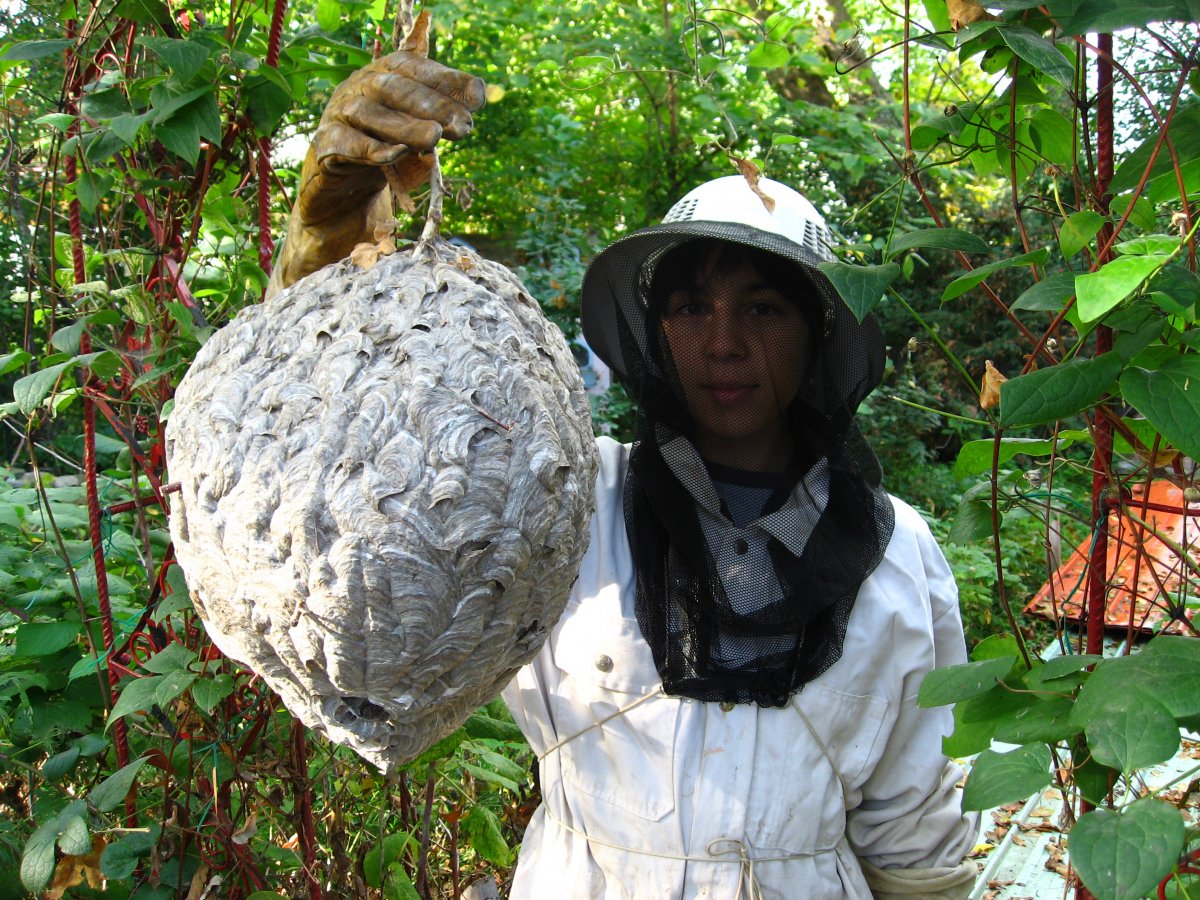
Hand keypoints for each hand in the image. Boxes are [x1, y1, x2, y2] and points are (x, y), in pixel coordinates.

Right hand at [273, 46, 485, 290]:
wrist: (340, 196)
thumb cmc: (384, 156)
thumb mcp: (417, 139)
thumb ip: (439, 122)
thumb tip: (472, 106)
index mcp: (383, 77)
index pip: (414, 68)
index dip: (446, 79)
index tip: (479, 98)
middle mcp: (358, 89)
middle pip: (393, 88)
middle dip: (431, 104)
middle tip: (462, 125)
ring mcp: (337, 115)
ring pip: (368, 113)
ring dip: (404, 125)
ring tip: (434, 137)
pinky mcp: (323, 147)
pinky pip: (343, 143)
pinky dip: (370, 149)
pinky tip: (396, 155)